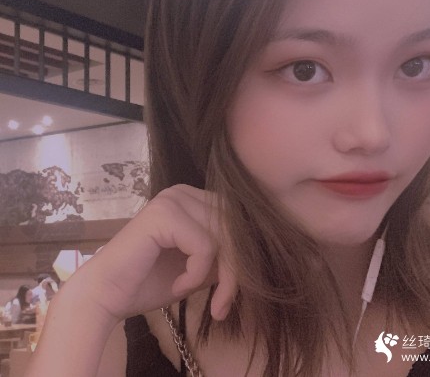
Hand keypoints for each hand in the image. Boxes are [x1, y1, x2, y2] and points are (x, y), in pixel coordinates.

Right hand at [62, 184, 236, 322]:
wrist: (106, 295)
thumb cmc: (151, 281)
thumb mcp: (200, 267)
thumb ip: (225, 256)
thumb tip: (257, 256)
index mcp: (193, 199)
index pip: (235, 221)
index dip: (241, 258)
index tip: (229, 295)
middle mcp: (184, 192)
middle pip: (234, 226)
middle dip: (235, 270)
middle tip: (222, 304)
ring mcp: (173, 199)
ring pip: (225, 236)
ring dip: (218, 275)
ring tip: (189, 292)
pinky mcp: (164, 214)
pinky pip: (205, 245)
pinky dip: (196, 273)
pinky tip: (177, 285)